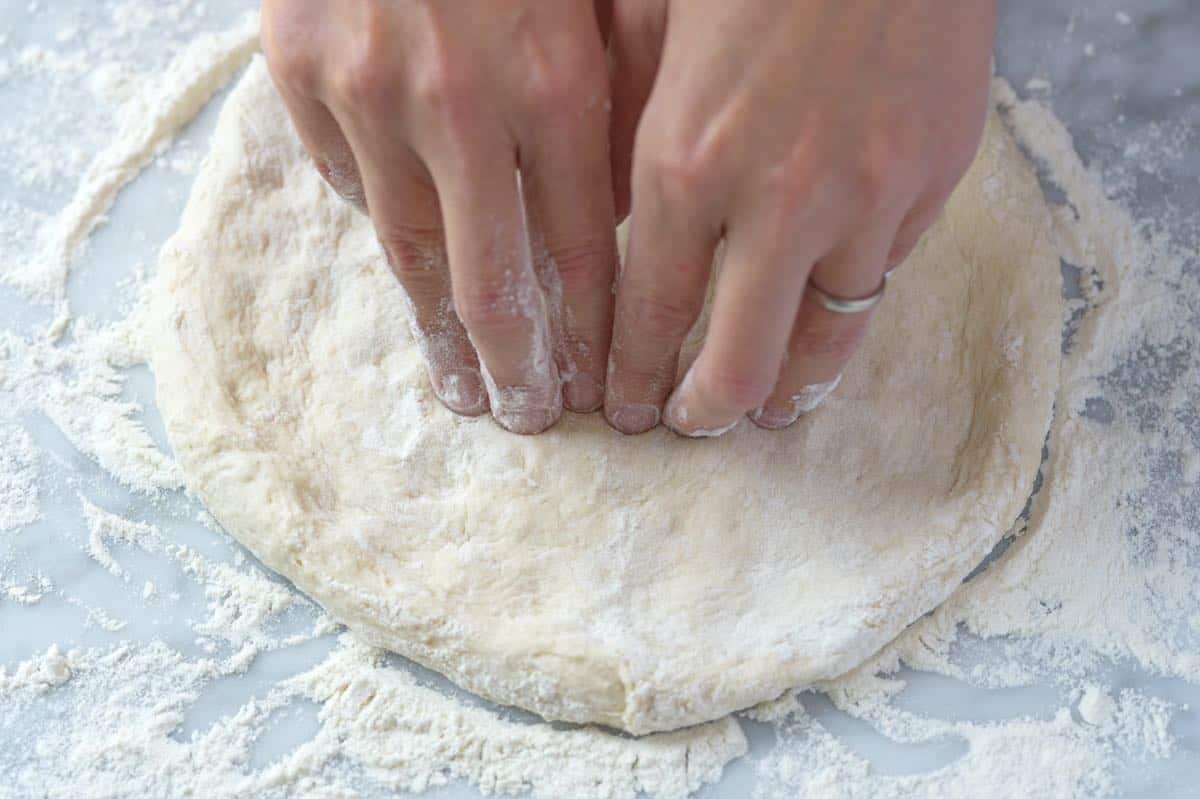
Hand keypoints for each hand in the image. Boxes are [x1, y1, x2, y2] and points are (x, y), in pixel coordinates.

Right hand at [262, 0, 617, 432]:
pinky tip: (408, 255)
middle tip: (526, 420)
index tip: (595, 389)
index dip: (590, 333)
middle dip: (513, 366)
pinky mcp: (299, 68)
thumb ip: (615, 93)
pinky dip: (380, 214)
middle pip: (486, 279)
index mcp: (551, 80)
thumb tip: (622, 205)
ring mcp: (366, 90)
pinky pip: (344, 174)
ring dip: (436, 328)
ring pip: (405, 244)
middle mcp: (456, 102)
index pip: (582, 249)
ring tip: (458, 383)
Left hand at [603, 0, 995, 434]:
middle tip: (688, 426)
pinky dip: (848, 306)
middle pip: (736, 359)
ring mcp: (866, 197)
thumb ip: (627, 130)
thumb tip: (610, 213)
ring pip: (824, 336)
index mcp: (686, 160)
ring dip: (789, 387)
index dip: (634, 374)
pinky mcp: (930, 181)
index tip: (627, 408)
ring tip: (768, 410)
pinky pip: (883, 273)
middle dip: (704, 410)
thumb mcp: (651, 29)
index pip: (650, 310)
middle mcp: (776, 199)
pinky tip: (826, 319)